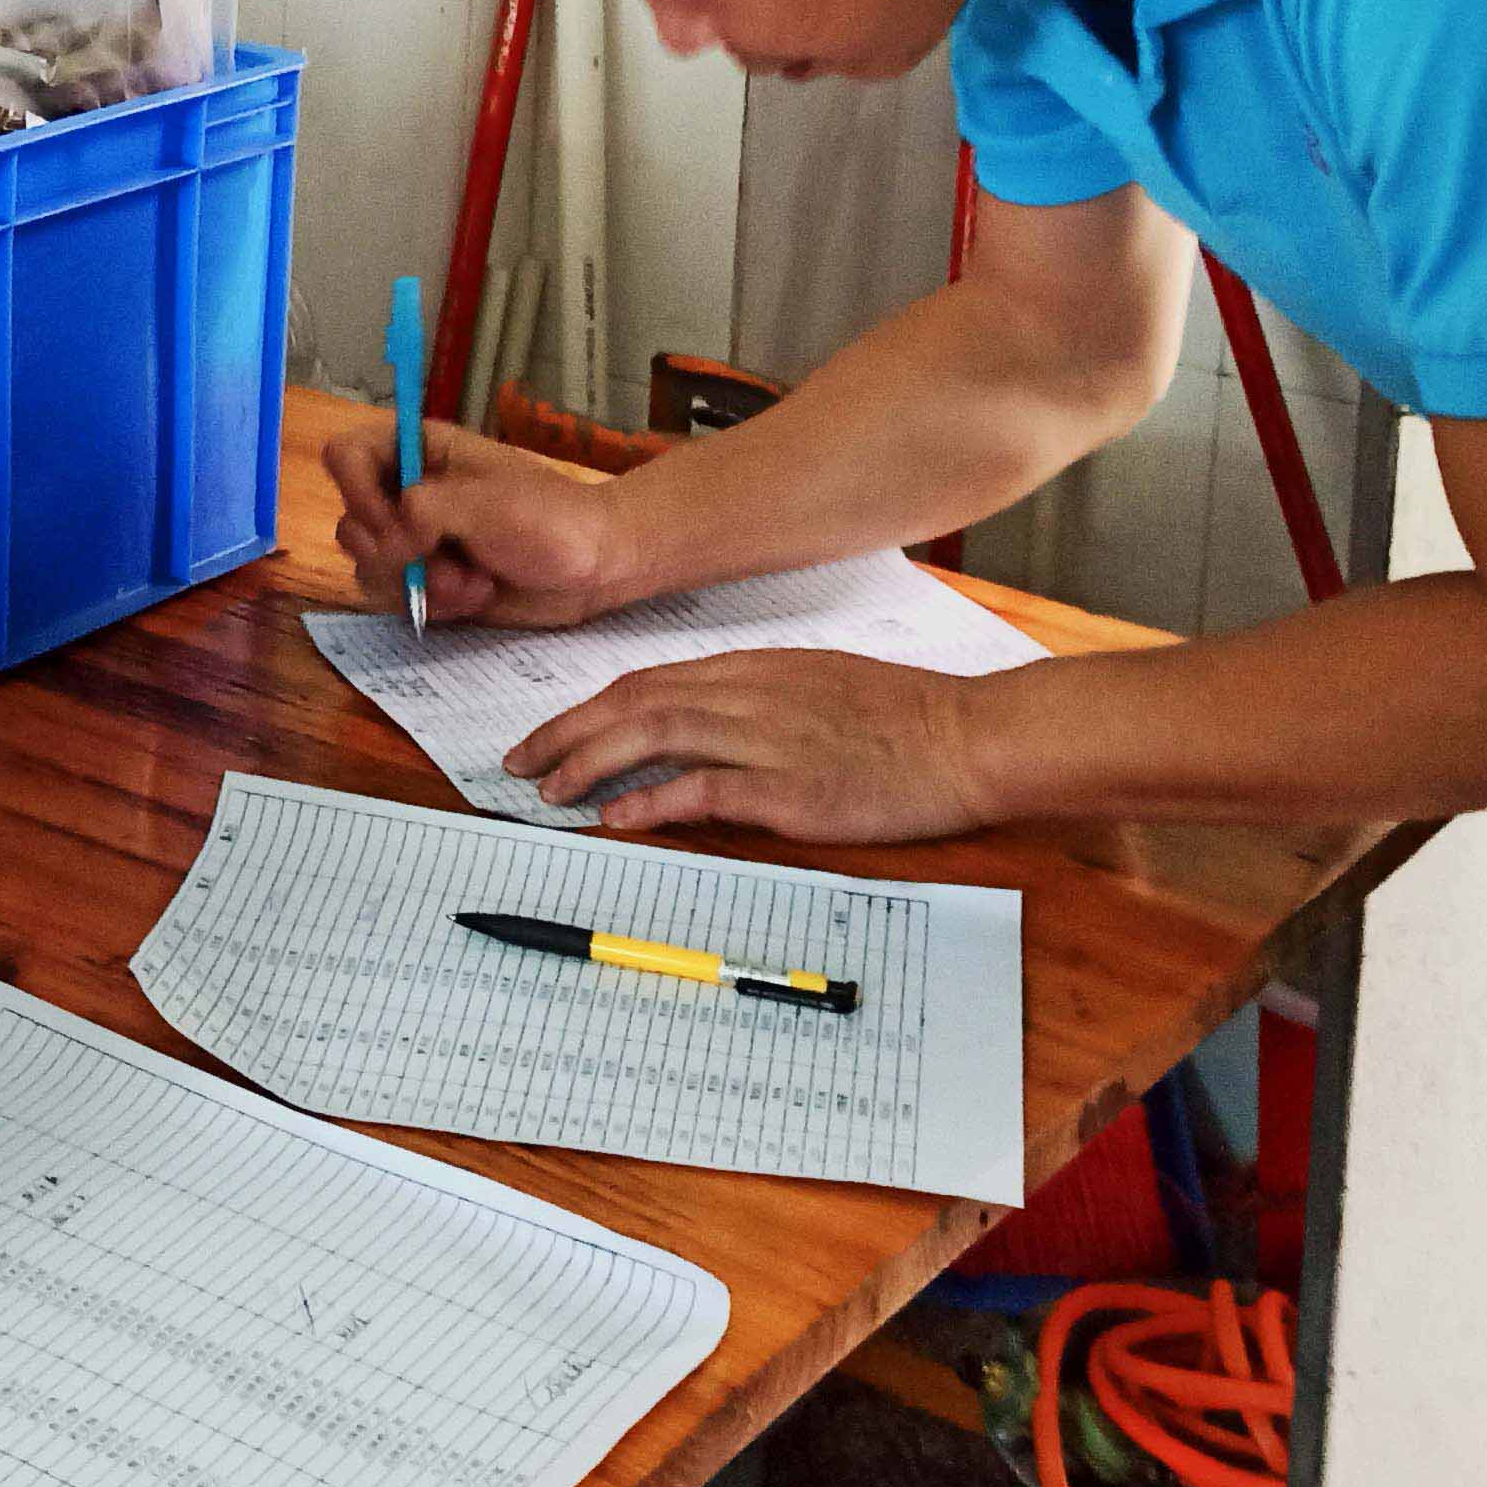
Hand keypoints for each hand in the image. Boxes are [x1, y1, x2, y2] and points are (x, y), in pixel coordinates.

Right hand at [327, 423, 636, 627]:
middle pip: (351, 522)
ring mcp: (416, 541)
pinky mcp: (428, 581)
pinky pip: (396, 600)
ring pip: (369, 567)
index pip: (345, 455)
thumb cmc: (553, 518)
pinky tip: (476, 596)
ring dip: (420, 584)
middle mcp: (407, 492)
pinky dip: (434, 605)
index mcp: (420, 450)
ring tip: (473, 583)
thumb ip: (423, 512)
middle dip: (396, 554)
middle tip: (443, 558)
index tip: (392, 523)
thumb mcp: (487, 504)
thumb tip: (387, 544)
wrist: (596, 566)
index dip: (356, 491)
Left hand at [508, 651, 999, 841]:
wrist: (966, 737)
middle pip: (633, 702)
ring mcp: (768, 739)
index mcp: (754, 668)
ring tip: (549, 790)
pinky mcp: (791, 788)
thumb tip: (698, 720)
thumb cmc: (902, 718)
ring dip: (591, 762)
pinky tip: (614, 818)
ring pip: (654, 735)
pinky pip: (703, 790)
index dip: (588, 707)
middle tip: (520, 763)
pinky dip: (651, 800)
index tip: (549, 732)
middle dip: (567, 731)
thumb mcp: (817, 686)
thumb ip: (755, 697)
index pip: (647, 681)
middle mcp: (750, 693)